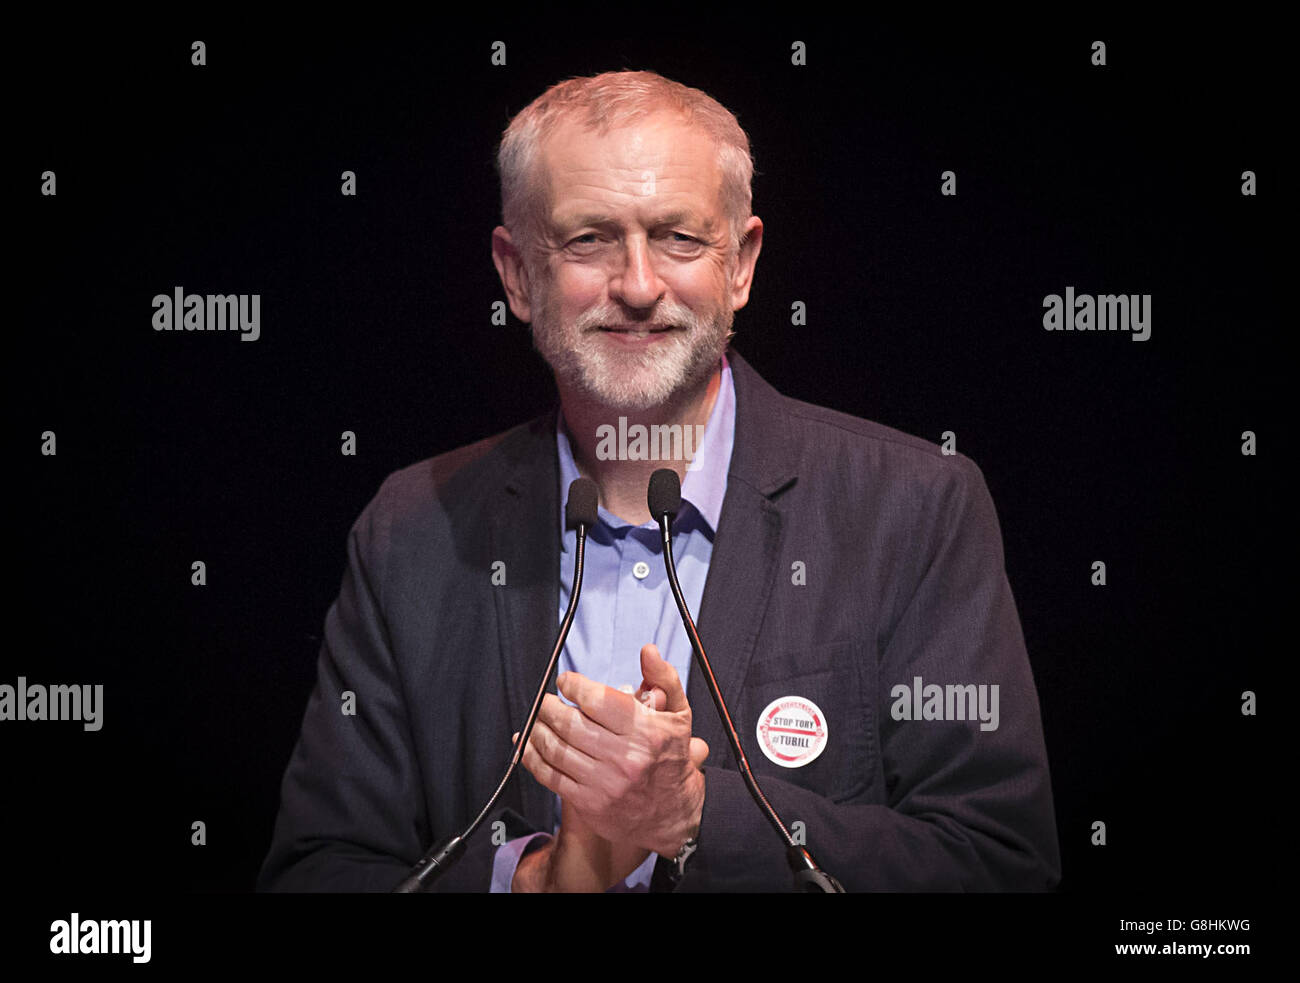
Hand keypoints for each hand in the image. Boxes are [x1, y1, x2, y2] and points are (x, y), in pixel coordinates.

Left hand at [511, 684, 667, 891]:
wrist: (673, 814)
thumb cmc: (671, 759)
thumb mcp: (679, 715)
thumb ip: (663, 679)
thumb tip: (647, 651)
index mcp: (645, 732)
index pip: (597, 701)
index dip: (573, 686)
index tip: (566, 682)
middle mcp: (624, 758)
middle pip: (570, 724)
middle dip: (549, 706)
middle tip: (546, 700)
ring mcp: (604, 783)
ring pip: (556, 749)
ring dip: (537, 729)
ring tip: (536, 719)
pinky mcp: (589, 803)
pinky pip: (550, 776)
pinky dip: (532, 758)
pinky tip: (528, 745)